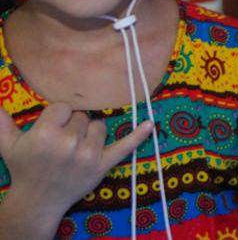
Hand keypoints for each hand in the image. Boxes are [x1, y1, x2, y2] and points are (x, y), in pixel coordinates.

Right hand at [0, 103, 152, 214]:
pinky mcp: (103, 165)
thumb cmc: (24, 168)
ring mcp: (88, 155)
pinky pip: (125, 146)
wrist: (38, 201)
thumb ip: (1, 122)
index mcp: (45, 134)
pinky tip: (150, 124)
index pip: (64, 107)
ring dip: (91, 134)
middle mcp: (68, 143)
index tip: (52, 129)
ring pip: (100, 126)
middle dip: (74, 127)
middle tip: (62, 144)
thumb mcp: (7, 145)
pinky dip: (138, 135)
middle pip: (83, 117)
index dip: (59, 117)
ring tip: (76, 149)